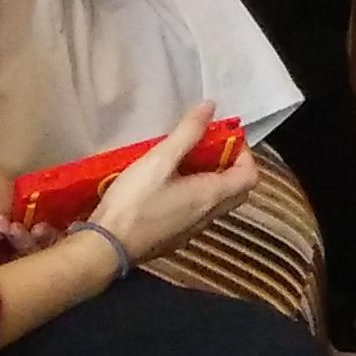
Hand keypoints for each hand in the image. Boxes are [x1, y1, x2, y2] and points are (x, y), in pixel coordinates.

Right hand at [95, 104, 262, 262]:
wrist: (106, 248)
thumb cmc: (135, 202)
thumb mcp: (160, 160)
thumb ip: (187, 133)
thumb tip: (210, 107)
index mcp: (211, 196)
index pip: (249, 176)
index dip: (245, 153)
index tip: (225, 137)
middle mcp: (207, 216)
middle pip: (237, 191)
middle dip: (230, 165)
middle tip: (209, 146)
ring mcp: (191, 231)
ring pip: (216, 203)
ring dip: (212, 180)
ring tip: (188, 160)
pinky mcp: (173, 239)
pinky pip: (196, 214)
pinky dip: (195, 195)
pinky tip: (169, 185)